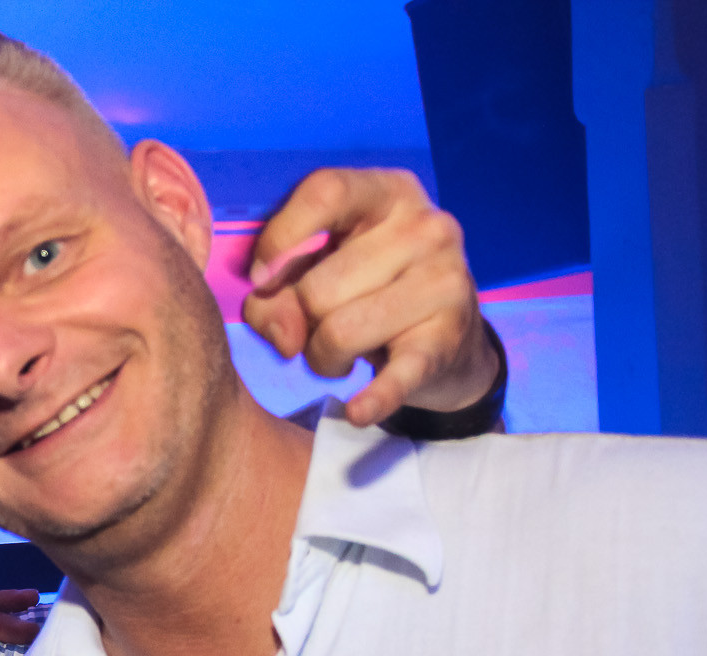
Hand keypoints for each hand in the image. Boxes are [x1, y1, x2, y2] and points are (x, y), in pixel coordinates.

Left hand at [242, 168, 499, 428]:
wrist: (445, 338)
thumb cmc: (364, 291)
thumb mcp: (316, 273)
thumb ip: (274, 293)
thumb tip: (283, 333)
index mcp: (388, 192)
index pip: (325, 191)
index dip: (280, 238)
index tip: (259, 279)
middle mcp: (427, 227)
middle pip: (319, 286)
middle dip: (300, 323)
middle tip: (318, 328)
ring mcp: (446, 282)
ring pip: (339, 333)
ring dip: (322, 359)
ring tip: (340, 352)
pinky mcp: (448, 341)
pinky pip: (394, 379)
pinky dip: (370, 401)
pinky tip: (357, 412)